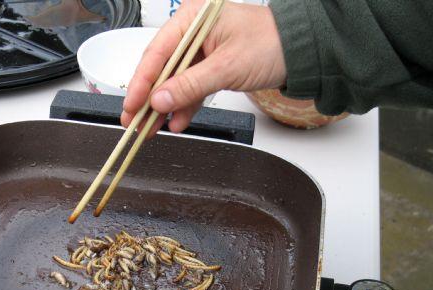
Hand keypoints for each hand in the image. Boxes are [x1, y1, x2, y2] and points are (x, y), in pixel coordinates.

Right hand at [121, 0, 285, 135]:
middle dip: (149, 97)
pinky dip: (184, 107)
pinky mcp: (210, 68)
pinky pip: (191, 89)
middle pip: (161, 68)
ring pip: (174, 82)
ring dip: (164, 107)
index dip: (142, 81)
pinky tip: (176, 122)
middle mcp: (193, 33)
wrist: (300, 52)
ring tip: (151, 128)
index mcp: (193, 19)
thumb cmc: (271, 44)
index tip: (131, 105)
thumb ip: (191, 85)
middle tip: (133, 121)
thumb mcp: (227, 67)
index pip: (157, 52)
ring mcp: (201, 52)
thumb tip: (159, 101)